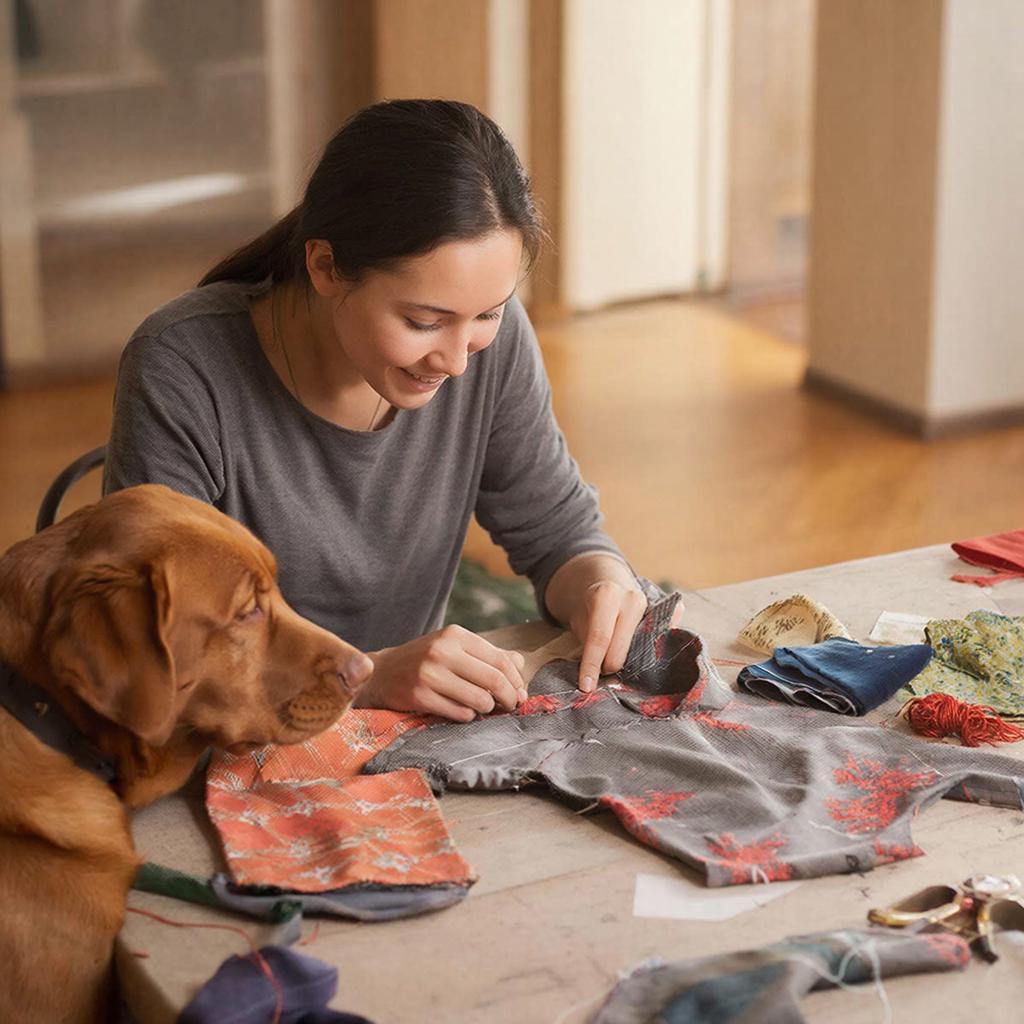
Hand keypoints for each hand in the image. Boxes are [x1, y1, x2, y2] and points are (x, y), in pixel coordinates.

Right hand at [352, 624, 527, 721]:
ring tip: (481, 707)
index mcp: (455, 635)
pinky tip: (459, 710)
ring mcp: (429, 674)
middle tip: (510, 706)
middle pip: (494, 681)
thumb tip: (520, 663)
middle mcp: (442, 651)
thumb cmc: (425, 660)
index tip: (520, 693)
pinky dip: (466, 716)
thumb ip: (487, 654)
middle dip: (509, 698)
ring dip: (486, 709)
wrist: (381, 672)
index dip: (516, 681)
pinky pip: (460, 714)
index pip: (501, 660)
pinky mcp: (420, 696)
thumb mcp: (454, 648)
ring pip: (479, 701)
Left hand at [569, 583, 686, 691]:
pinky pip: (664, 637)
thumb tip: (590, 679)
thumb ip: (586, 644)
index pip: (600, 638)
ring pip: (642, 649)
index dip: (591, 665)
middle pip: (621, 649)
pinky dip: (653, 651)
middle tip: (600, 672)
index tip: (586, 686)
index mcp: (607, 595)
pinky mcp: (668, 612)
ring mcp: (653, 605)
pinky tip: (643, 657)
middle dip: (608, 667)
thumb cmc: (589, 607)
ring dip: (629, 662)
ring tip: (615, 663)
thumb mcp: (578, 620)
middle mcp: (633, 598)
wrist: (607, 581)